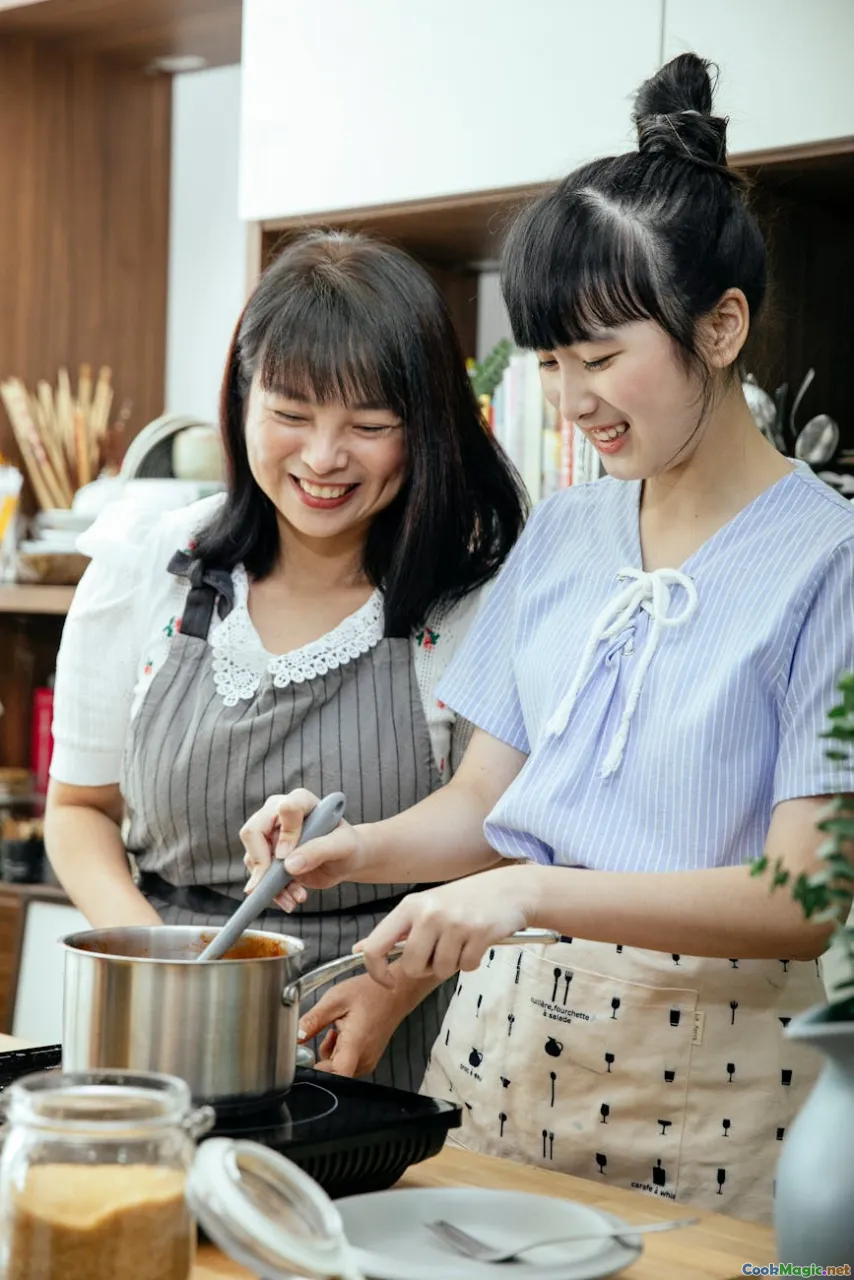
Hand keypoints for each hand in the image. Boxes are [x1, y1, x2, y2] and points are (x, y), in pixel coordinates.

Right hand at [239, 788, 364, 910]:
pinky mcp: (266, 856)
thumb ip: (319, 850)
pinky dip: (273, 891)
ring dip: (271, 884)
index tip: (289, 856)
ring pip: (253, 858)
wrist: (344, 861)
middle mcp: (278, 813)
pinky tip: (290, 899)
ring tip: (297, 897)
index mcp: (301, 800)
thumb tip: (289, 865)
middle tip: (275, 886)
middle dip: (262, 864)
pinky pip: (258, 875)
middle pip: (253, 831)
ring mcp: (269, 835)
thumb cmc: (347, 846)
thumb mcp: (342, 846)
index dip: (285, 834)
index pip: (285, 809)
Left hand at [297, 971, 429, 1077]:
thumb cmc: (370, 992)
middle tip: (324, 1031)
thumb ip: (313, 1019)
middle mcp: (363, 1059)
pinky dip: (338, 1051)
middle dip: (319, 1057)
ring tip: (337, 1028)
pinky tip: (342, 1033)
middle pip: (332, 1073)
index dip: (316, 1073)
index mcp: (355, 1045)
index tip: (305, 1060)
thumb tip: (295, 1036)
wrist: (396, 992)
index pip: (336, 1075)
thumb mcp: (335, 999)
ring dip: (329, 1053)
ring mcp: (367, 1061)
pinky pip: (346, 1064)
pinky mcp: (368, 1060)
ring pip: (337, 1069)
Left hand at [353, 866, 539, 984]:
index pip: (375, 947)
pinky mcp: (479, 932)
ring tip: (460, 943)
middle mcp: (428, 912)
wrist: (507, 889)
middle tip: (439, 952)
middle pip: (411, 966)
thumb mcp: (424, 906)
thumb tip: (359, 950)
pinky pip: (466, 967)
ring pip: (440, 970)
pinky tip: (476, 943)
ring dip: (451, 964)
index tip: (389, 982)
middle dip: (425, 968)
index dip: (377, 973)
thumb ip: (395, 930)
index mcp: (409, 906)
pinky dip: (471, 962)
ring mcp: (454, 922)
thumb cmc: (462, 901)